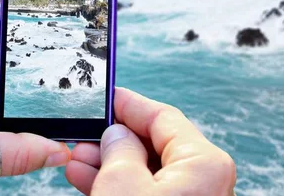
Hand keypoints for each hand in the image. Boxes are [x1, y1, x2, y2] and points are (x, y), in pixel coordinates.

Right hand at [66, 88, 236, 194]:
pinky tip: (88, 179)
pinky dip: (120, 185)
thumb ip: (119, 149)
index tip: (107, 97)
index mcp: (204, 162)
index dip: (130, 105)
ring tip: (78, 159)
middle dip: (114, 139)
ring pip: (147, 170)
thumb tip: (117, 134)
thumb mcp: (122, 185)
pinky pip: (148, 191)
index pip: (163, 117)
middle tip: (83, 135)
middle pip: (154, 143)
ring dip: (111, 163)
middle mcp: (205, 179)